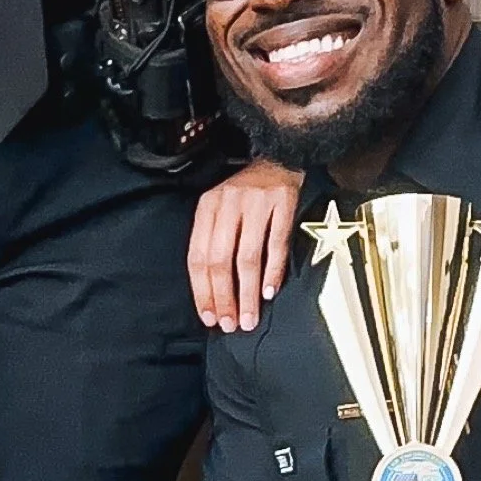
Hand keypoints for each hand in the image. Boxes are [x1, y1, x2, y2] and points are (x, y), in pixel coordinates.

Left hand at [187, 159, 301, 331]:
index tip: (209, 317)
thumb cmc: (249, 193)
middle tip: (230, 324)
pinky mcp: (282, 202)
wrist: (281, 156)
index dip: (202, 291)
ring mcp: (256, 202)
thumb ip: (215, 242)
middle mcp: (227, 203)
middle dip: (224, 297)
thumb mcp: (223, 210)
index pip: (198, 257)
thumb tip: (214, 293)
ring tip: (249, 317)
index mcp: (207, 207)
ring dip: (247, 292)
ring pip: (247, 256)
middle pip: (220, 260)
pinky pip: (276, 244)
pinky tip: (269, 292)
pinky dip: (272, 271)